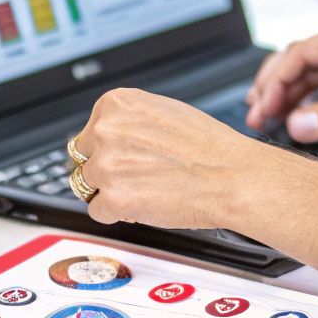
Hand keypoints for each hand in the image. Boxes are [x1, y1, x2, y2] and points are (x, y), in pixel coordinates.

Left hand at [72, 88, 286, 228]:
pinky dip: (116, 214)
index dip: (107, 148)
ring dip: (110, 192)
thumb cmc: (209, 147)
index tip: (125, 156)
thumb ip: (129, 120)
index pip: (89, 131)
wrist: (233, 177)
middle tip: (134, 176)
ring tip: (144, 189)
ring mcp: (107, 165)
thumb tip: (110, 133)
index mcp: (116, 104)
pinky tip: (143, 204)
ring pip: (88, 186)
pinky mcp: (114, 199)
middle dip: (105, 170)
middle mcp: (106, 130)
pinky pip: (97, 212)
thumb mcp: (164, 111)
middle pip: (84, 158)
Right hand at [245, 18, 317, 141]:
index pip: (303, 51)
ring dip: (290, 96)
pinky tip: (299, 119)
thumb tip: (299, 124)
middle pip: (301, 60)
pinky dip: (312, 102)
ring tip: (269, 121)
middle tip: (255, 116)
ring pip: (313, 74)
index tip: (261, 106)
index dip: (276, 79)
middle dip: (274, 86)